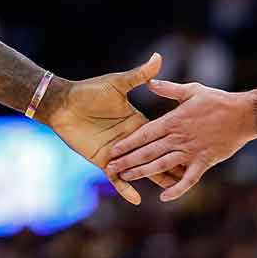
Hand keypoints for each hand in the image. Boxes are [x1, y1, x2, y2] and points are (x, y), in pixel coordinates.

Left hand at [43, 53, 184, 204]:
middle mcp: (129, 138)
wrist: (63, 103)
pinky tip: (136, 200)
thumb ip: (139, 75)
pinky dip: (125, 188)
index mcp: (136, 121)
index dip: (175, 142)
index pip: (160, 135)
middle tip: (189, 174)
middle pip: (154, 155)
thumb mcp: (117, 83)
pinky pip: (116, 178)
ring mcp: (117, 152)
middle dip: (170, 165)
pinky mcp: (102, 160)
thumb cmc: (90, 91)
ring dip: (152, 179)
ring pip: (138, 168)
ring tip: (169, 192)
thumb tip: (158, 57)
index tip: (193, 147)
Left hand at [104, 79, 256, 201]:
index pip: (145, 133)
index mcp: (174, 120)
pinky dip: (177, 189)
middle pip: (148, 151)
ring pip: (162, 165)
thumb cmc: (218, 100)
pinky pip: (189, 179)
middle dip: (128, 160)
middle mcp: (179, 138)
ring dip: (143, 172)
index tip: (114, 148)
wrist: (244, 114)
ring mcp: (191, 152)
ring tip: (126, 177)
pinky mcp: (204, 162)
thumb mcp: (192, 90)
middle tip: (110, 167)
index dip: (128, 142)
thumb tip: (150, 82)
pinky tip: (164, 196)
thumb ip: (169, 89)